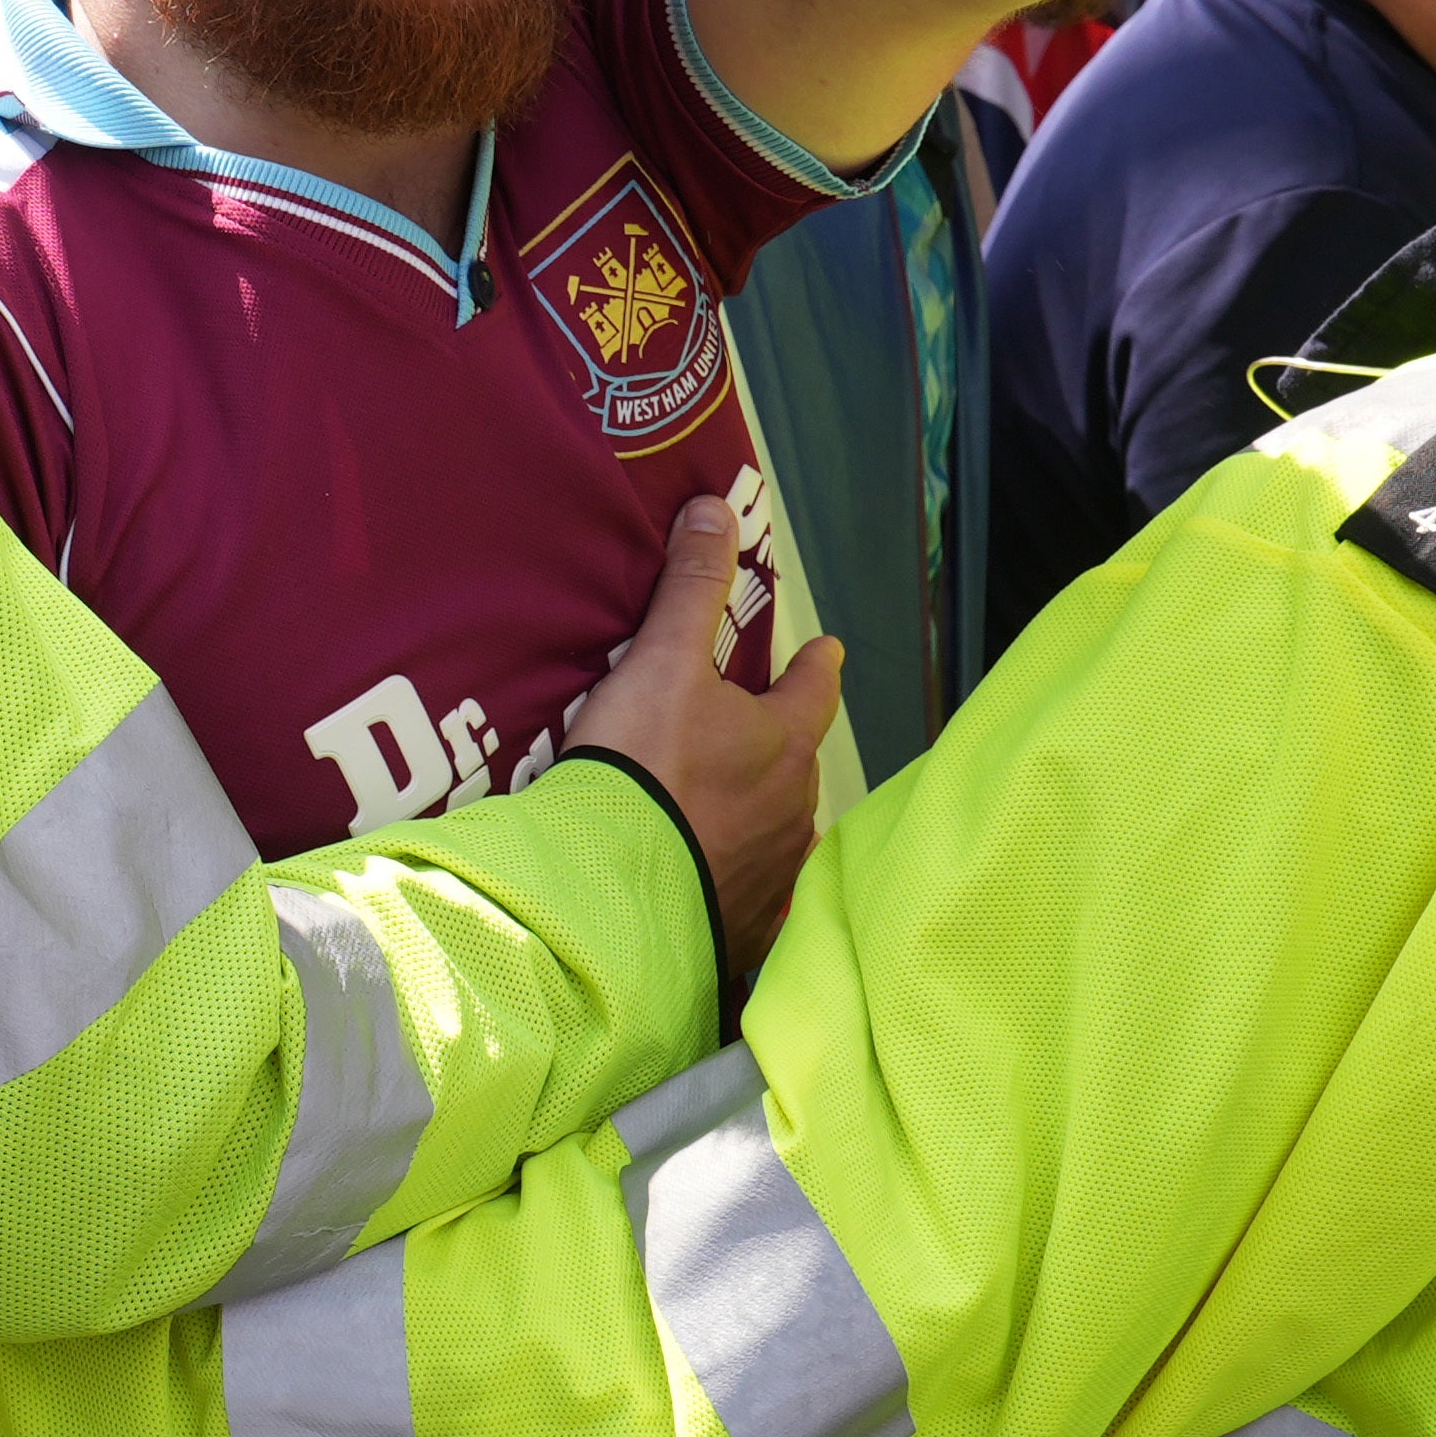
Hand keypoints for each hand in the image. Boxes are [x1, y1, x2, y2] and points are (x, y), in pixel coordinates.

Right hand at [569, 498, 846, 977]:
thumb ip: (690, 587)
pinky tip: (722, 886)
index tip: (826, 649)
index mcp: (784, 741)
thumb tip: (715, 508)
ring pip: (781, 832)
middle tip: (754, 730)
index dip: (818, 665)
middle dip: (783, 744)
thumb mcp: (661, 661)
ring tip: (732, 809)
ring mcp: (773, 875)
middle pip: (799, 763)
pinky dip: (740, 882)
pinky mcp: (741, 927)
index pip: (817, 689)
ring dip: (762, 815)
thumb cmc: (644, 766)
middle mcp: (794, 809)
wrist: (609, 890)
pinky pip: (753, 899)